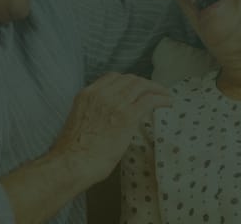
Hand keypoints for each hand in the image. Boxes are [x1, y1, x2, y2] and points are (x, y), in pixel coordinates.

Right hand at [49, 73, 171, 184]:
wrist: (72, 163)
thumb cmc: (73, 152)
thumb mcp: (81, 123)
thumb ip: (94, 115)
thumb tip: (107, 121)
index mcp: (87, 95)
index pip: (112, 78)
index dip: (128, 81)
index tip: (137, 88)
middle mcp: (101, 94)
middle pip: (129, 79)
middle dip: (144, 84)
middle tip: (155, 91)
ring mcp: (114, 103)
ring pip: (141, 85)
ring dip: (156, 89)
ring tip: (165, 95)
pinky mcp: (127, 116)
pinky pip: (150, 100)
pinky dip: (161, 98)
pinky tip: (168, 103)